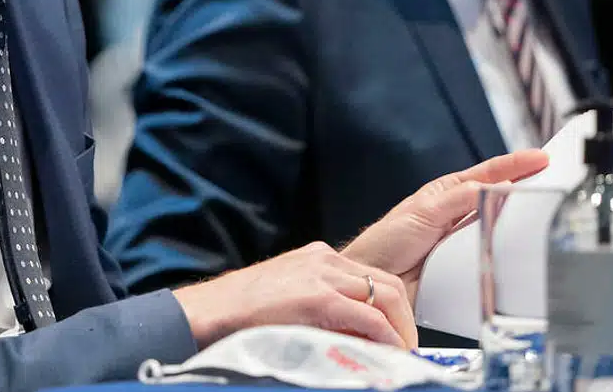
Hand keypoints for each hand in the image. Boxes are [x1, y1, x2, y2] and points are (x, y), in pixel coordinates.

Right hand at [172, 241, 417, 349]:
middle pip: (386, 283)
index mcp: (317, 258)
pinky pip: (369, 317)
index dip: (393, 308)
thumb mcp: (288, 300)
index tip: (398, 333)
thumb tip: (356, 338)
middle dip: (404, 319)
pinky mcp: (317, 299)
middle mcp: (324, 260)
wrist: (206, 313)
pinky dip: (387, 338)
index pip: (372, 277)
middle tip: (406, 348)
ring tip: (401, 355)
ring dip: (401, 329)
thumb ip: (321, 308)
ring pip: (386, 295)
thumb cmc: (239, 314)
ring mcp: (321, 275)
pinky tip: (389, 354)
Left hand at [341, 149, 548, 304]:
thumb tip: (489, 188)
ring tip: (542, 216)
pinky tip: (518, 253)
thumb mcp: (422, 213)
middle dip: (526, 191)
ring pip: (499, 228)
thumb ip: (456, 199)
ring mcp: (464, 241)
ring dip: (517, 226)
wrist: (373, 281)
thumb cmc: (385, 242)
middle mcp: (459, 214)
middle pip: (499, 200)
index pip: (488, 174)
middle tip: (553, 183)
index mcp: (448, 192)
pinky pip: (492, 258)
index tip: (541, 158)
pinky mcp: (466, 267)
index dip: (516, 165)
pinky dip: (505, 255)